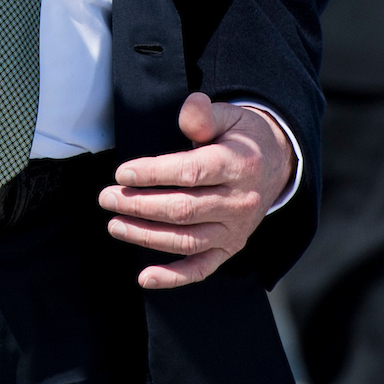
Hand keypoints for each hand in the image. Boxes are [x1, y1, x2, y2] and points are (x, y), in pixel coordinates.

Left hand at [99, 93, 292, 289]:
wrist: (276, 164)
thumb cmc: (241, 138)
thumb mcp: (229, 116)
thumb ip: (205, 115)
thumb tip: (191, 107)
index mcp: (237, 165)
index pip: (192, 172)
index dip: (154, 174)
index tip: (123, 173)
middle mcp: (239, 202)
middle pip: (184, 209)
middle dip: (140, 206)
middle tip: (107, 198)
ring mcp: (235, 230)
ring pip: (187, 240)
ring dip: (146, 236)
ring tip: (115, 225)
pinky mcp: (230, 248)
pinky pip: (201, 268)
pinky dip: (173, 277)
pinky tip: (145, 277)